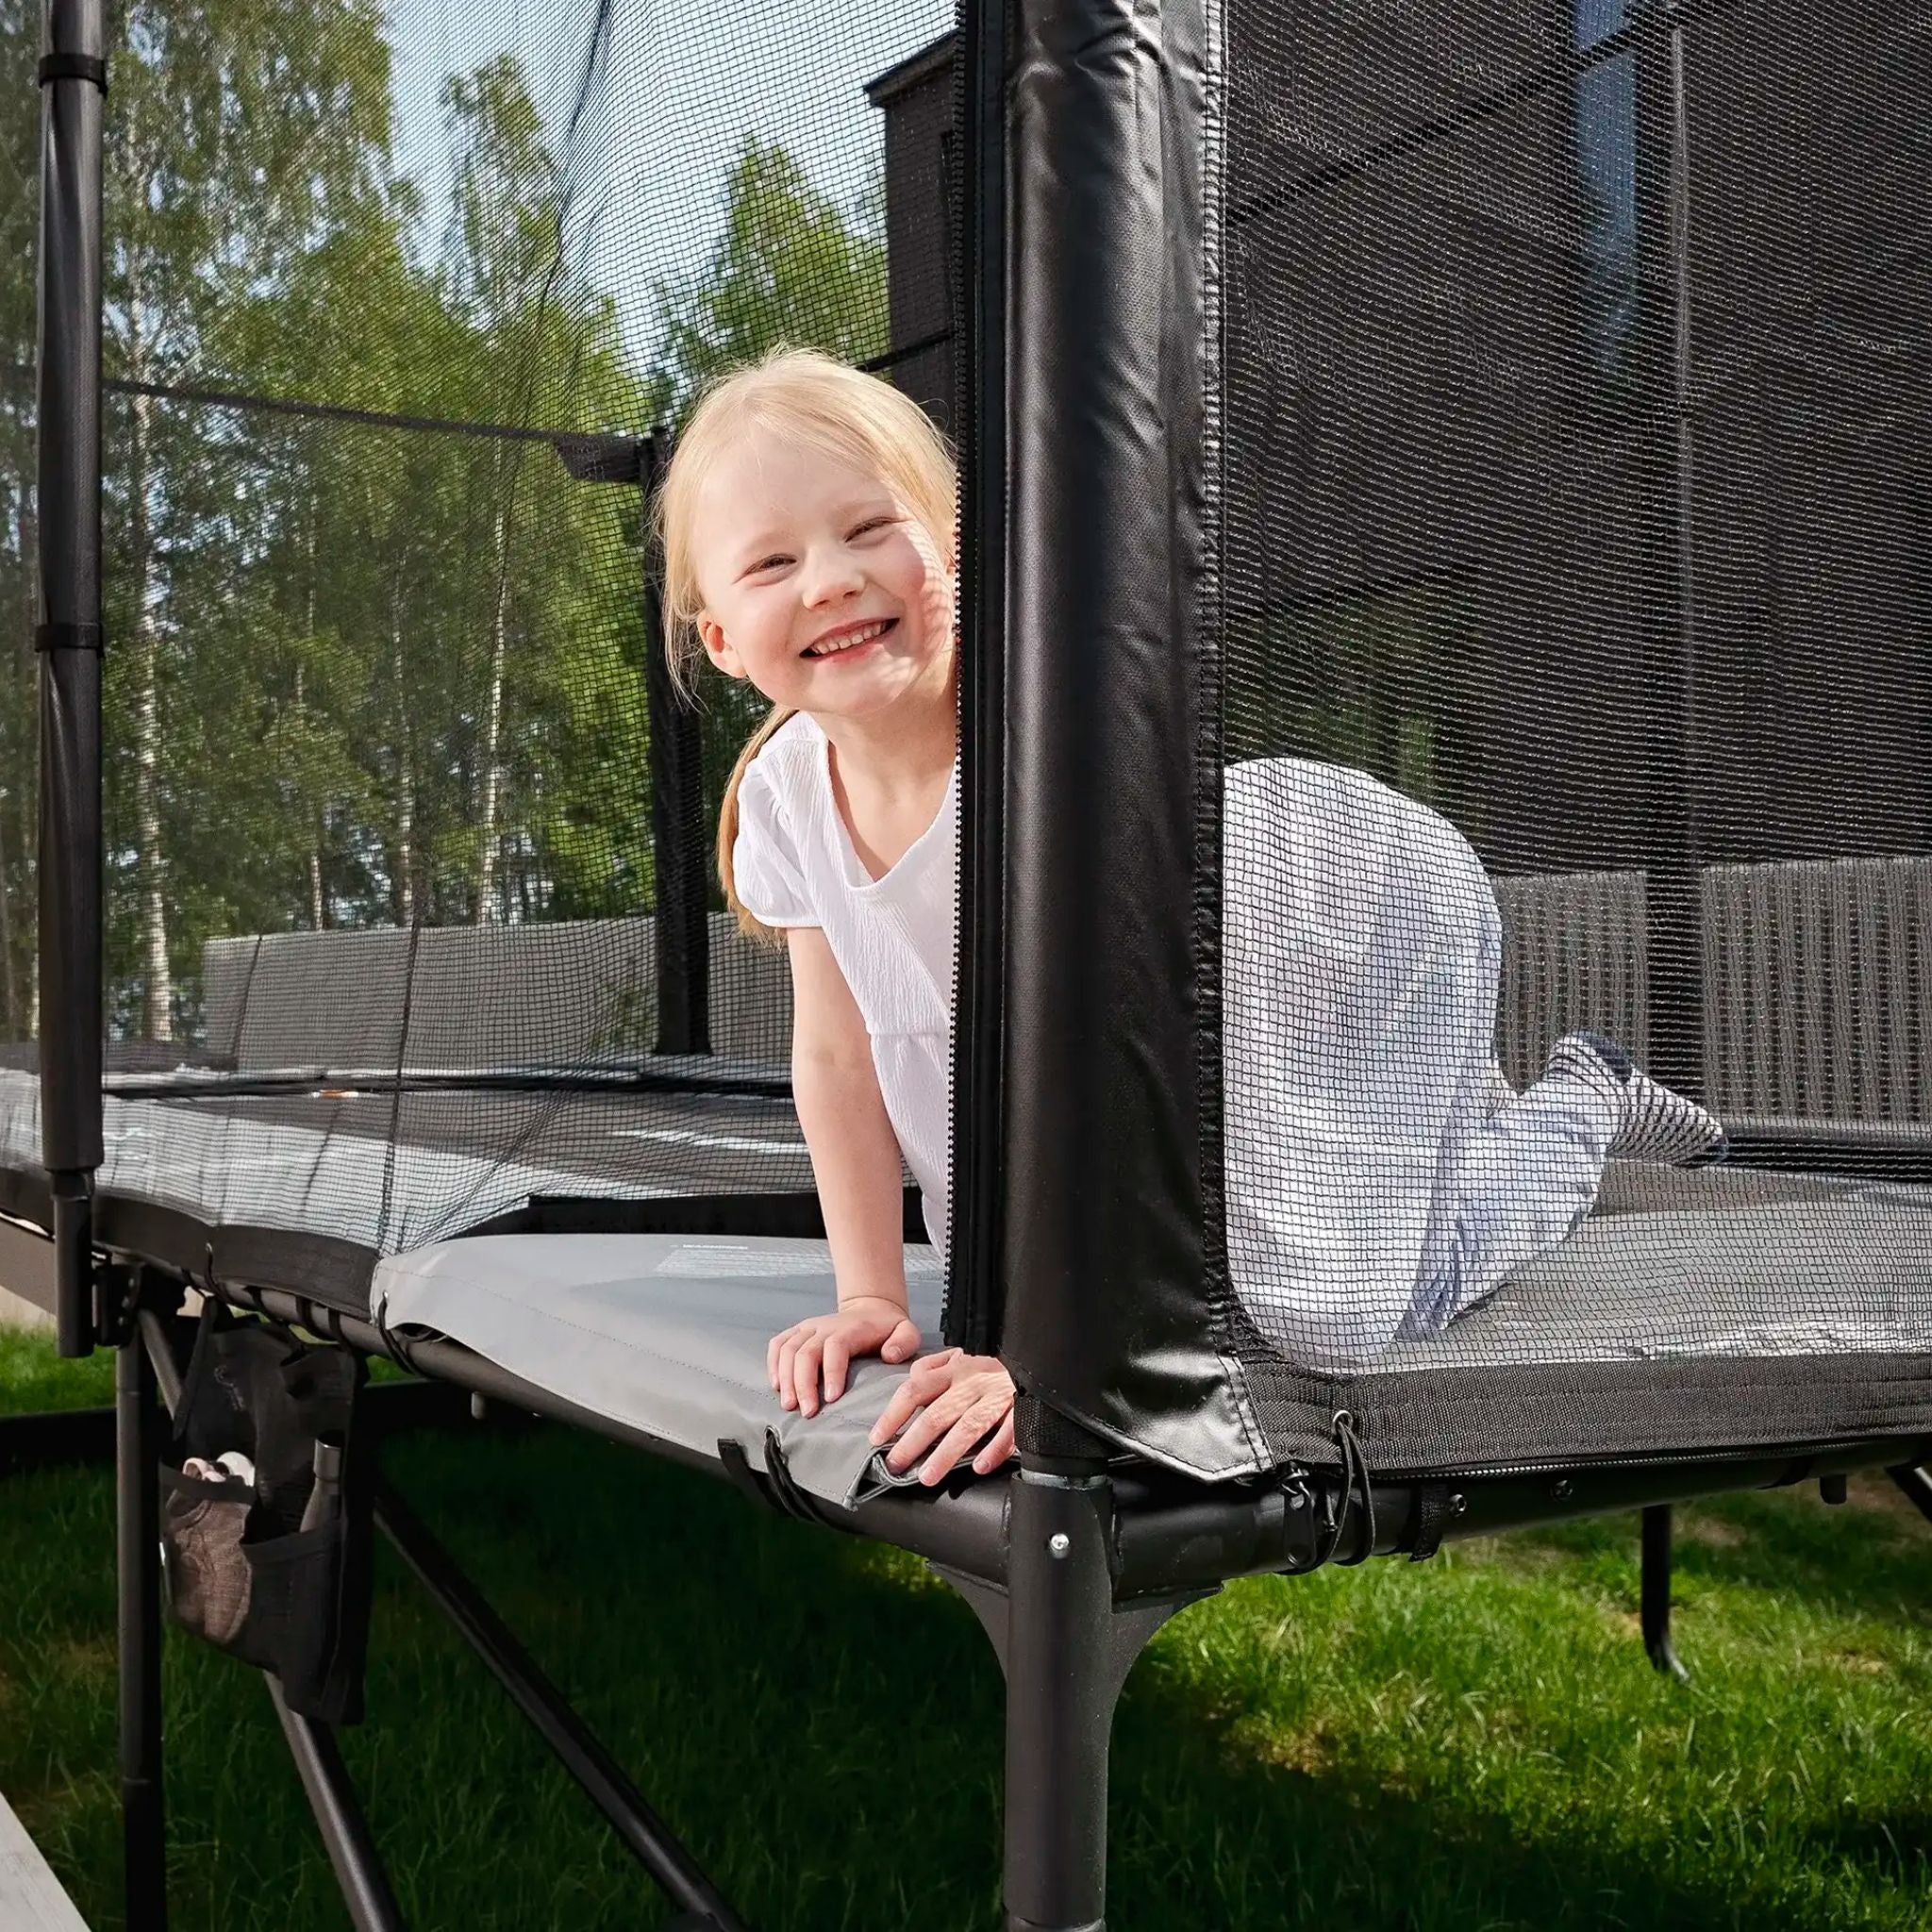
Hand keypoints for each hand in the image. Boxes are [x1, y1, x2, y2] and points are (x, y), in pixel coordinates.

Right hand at [767, 1296, 920, 1417]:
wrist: (870, 1310)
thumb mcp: (907, 1331)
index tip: (832, 1398)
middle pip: (805, 1352)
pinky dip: (773, 1364)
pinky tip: (776, 1386)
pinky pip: (778, 1345)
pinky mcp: (797, 1332)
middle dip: (804, 1384)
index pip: (835, 1347)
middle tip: (808, 1412)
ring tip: (790, 1405)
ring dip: (785, 1379)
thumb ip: (904, 1342)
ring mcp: (808, 1328)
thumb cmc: (887, 1328)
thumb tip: (888, 1355)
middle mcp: (824, 1326)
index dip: (831, 1372)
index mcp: (850, 1328)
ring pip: (787, 1350)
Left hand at [869, 1348, 1015, 1485]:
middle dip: (913, 1442)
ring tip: (928, 1476)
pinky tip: (979, 1466)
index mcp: (953, 1370)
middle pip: (937, 1414)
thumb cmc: (991, 1366)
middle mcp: (972, 1382)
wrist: (1037, 1356)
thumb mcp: (959, 1357)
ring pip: (968, 1426)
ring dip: (946, 1453)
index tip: (877, 1437)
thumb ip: (932, 1367)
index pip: (915, 1390)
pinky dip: (994, 1449)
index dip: (894, 1415)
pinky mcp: (1022, 1407)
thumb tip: (909, 1378)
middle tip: (896, 1465)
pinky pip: (1008, 1431)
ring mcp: (997, 1395)